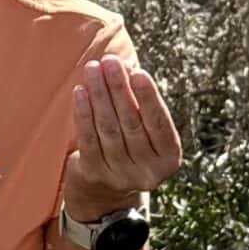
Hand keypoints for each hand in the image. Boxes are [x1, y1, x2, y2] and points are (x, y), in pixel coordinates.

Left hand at [63, 54, 183, 222]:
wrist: (105, 188)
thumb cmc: (131, 144)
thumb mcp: (144, 129)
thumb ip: (141, 104)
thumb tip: (127, 68)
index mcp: (168, 160)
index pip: (159, 124)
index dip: (148, 98)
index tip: (138, 72)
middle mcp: (148, 173)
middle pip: (132, 123)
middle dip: (119, 89)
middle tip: (110, 61)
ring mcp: (120, 177)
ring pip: (108, 128)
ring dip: (99, 95)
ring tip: (93, 69)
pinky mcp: (95, 175)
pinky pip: (88, 139)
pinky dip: (83, 114)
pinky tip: (80, 92)